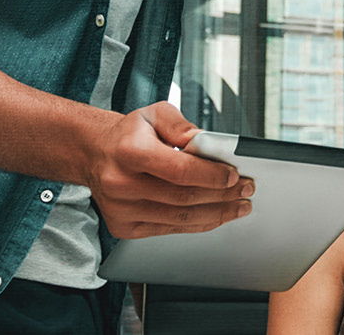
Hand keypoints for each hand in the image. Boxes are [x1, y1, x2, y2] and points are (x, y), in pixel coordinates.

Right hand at [83, 102, 253, 238]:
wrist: (96, 154)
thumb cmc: (129, 135)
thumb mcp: (154, 113)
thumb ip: (181, 125)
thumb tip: (205, 143)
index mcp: (129, 152)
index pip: (180, 170)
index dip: (212, 176)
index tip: (235, 176)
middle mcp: (122, 184)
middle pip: (184, 197)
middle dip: (223, 196)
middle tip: (247, 190)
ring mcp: (122, 210)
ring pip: (180, 218)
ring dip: (216, 214)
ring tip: (239, 206)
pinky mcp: (124, 227)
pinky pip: (169, 230)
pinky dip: (198, 224)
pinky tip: (216, 216)